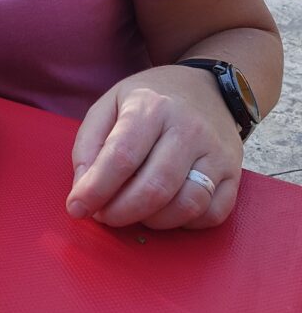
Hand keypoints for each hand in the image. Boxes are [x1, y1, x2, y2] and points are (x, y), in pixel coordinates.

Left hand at [66, 66, 243, 228]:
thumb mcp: (110, 104)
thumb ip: (89, 143)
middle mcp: (188, 129)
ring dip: (152, 221)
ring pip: (186, 205)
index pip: (121, 156)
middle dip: (120, 212)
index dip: (95, 189)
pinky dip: (185, 224)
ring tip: (133, 212)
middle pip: (154, 187)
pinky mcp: (234, 173)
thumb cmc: (151, 100)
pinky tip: (166, 211)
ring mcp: (216, 152)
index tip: (77, 207)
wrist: (208, 87)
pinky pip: (212, 214)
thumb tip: (82, 188)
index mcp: (152, 106)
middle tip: (104, 215)